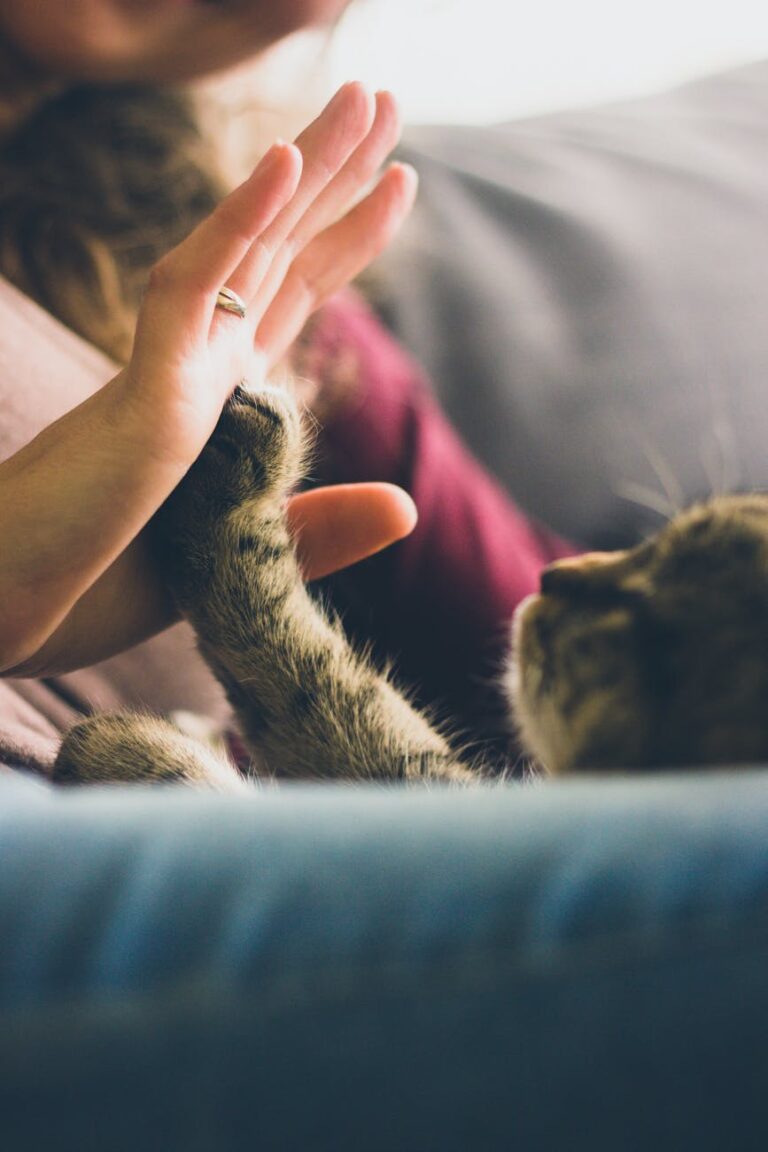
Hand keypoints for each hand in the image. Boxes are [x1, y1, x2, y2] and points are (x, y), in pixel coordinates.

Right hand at [0, 84, 417, 674]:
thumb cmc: (100, 586)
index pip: (291, 296)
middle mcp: (197, 369)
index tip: (396, 182)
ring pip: (247, 248)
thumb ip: (319, 529)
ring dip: (306, 169)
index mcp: (218, 401)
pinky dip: (236, 225)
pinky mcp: (143, 394)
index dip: (343, 235)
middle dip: (335, 174)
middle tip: (385, 98)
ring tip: (368, 97)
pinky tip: (284, 162)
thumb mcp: (241, 560)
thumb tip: (408, 505)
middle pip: (279, 251)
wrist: (9, 614)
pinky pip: (190, 292)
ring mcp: (170, 373)